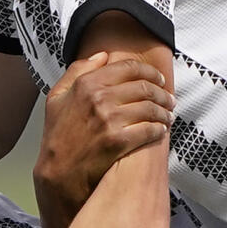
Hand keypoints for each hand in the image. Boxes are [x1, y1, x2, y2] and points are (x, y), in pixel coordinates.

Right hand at [33, 51, 172, 208]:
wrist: (58, 172)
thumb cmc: (57, 134)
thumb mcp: (57, 96)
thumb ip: (78, 70)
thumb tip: (102, 55)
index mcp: (87, 84)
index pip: (129, 68)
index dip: (150, 71)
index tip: (158, 78)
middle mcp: (99, 99)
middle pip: (144, 87)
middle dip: (162, 93)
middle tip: (169, 99)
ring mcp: (109, 120)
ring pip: (150, 108)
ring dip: (164, 111)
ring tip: (169, 115)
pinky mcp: (118, 142)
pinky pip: (148, 130)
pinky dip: (159, 129)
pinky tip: (161, 130)